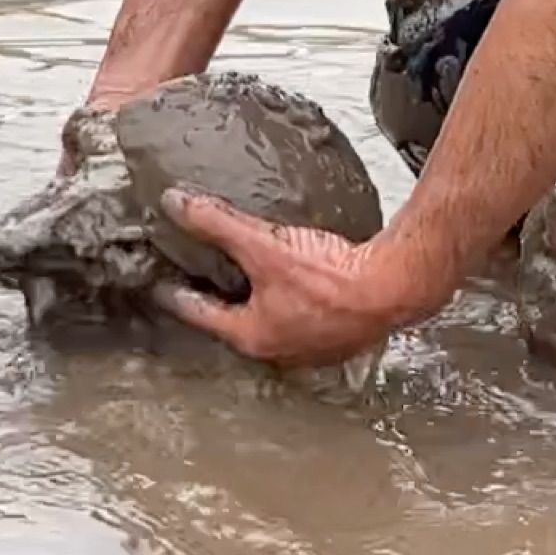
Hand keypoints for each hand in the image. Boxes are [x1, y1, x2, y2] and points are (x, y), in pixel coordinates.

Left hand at [150, 188, 436, 368]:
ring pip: (269, 324)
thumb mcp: (263, 245)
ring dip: (256, 304)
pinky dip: (289, 303)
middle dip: (219, 301)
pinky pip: (300, 320)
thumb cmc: (329, 277)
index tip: (162, 287)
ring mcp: (309, 349)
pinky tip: (296, 285)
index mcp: (251, 335)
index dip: (177, 295)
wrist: (394, 289)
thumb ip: (217, 224)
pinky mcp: (337, 339)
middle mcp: (277, 351)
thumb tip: (174, 203)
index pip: (200, 314)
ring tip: (248, 280)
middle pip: (234, 323)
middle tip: (202, 279)